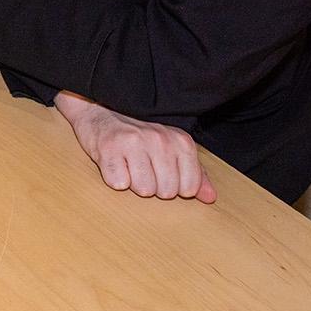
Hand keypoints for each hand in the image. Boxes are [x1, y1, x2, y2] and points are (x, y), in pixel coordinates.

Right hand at [54, 91, 216, 202]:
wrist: (100, 114)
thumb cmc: (139, 137)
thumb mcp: (172, 150)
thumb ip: (195, 173)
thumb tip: (210, 197)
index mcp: (180, 140)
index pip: (189, 187)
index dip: (174, 187)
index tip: (162, 172)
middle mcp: (160, 139)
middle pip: (166, 191)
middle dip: (153, 186)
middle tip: (142, 168)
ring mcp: (134, 142)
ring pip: (144, 190)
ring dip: (133, 183)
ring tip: (128, 165)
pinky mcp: (109, 149)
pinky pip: (119, 184)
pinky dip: (115, 178)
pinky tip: (115, 163)